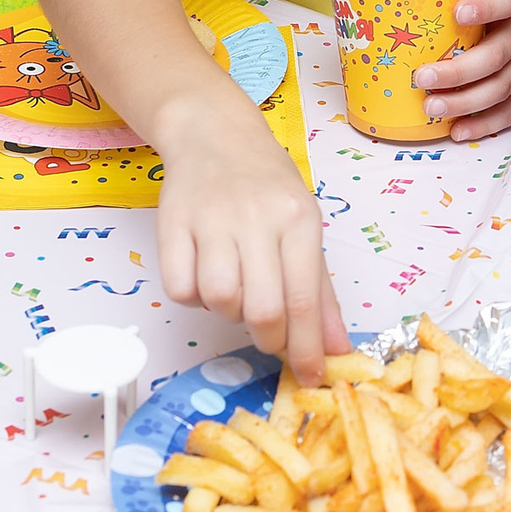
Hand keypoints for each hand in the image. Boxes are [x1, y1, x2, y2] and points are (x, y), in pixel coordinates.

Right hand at [151, 95, 347, 382]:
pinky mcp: (172, 224)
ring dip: (228, 312)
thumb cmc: (267, 186)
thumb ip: (320, 291)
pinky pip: (179, 289)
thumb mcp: (304, 226)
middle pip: (262, 309)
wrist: (214, 133)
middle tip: (268, 336)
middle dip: (269, 339)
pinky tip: (204, 273)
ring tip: (235, 289)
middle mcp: (257, 218)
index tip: (312, 378)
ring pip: (220, 301)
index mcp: (298, 219)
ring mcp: (211, 220)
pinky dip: (194, 296)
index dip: (308, 349)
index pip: (305, 299)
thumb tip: (338, 348)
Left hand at [412, 0, 510, 140]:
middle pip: (495, 56)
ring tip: (432, 107)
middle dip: (457, 72)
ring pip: (501, 88)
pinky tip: (457, 129)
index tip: (458, 12)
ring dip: (465, 102)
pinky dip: (483, 124)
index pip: (505, 2)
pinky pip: (510, 111)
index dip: (484, 8)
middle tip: (422, 78)